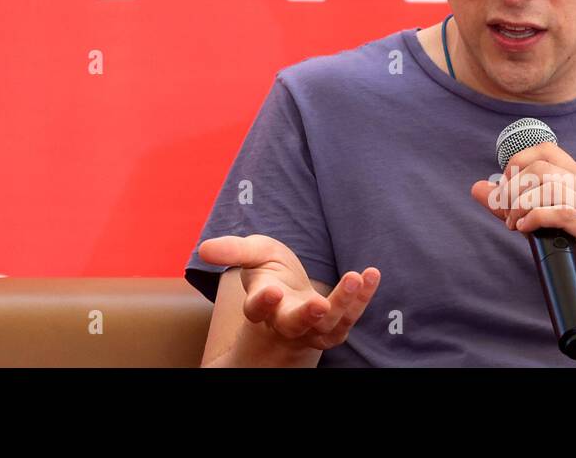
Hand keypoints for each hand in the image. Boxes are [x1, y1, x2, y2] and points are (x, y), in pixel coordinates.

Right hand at [197, 234, 380, 350]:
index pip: (256, 309)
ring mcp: (312, 327)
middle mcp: (285, 321)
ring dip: (343, 304)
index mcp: (260, 306)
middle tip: (319, 306)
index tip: (271, 290)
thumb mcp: (251, 254)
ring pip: (328, 326)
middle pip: (294, 325)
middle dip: (305, 316)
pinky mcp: (334, 324)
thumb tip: (204, 249)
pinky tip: (371, 275)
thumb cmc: (268, 272)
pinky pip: (350, 316)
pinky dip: (362, 298)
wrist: (290, 291)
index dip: (262, 302)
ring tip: (355, 278)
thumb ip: (232, 250)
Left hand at [468, 144, 575, 317]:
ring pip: (547, 185)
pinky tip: (525, 229)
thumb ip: (511, 204)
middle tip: (506, 214)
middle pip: (539, 167)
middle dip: (512, 189)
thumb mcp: (542, 222)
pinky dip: (535, 217)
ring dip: (520, 204)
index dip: (517, 164)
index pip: (544, 149)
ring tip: (514, 225)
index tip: (507, 190)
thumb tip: (476, 188)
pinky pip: (559, 211)